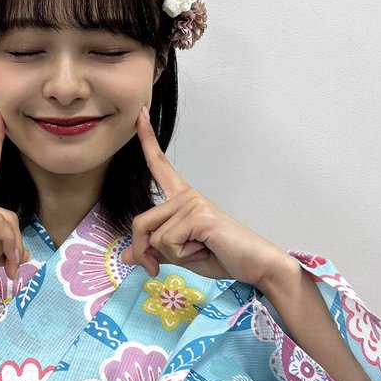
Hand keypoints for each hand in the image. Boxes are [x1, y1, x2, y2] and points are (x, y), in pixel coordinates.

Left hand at [119, 106, 293, 290]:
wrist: (254, 264)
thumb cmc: (221, 256)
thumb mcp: (179, 255)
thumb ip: (153, 251)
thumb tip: (126, 256)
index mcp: (182, 199)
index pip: (160, 166)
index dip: (147, 140)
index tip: (140, 114)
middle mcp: (186, 195)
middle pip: (140, 223)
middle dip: (144, 251)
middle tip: (158, 267)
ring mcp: (193, 202)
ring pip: (154, 236)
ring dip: (171, 255)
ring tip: (198, 250)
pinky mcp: (199, 215)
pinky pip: (168, 242)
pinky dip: (182, 255)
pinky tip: (203, 249)